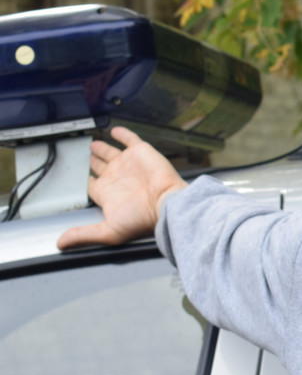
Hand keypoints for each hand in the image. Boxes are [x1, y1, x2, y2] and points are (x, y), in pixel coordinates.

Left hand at [57, 126, 187, 250]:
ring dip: (101, 148)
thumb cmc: (144, 219)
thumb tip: (61, 243)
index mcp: (109, 194)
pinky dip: (122, 134)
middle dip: (93, 162)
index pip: (93, 185)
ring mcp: (128, 164)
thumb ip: (84, 234)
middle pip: (100, 167)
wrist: (167, 203)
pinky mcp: (140, 152)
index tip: (81, 177)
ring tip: (93, 144)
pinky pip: (129, 139)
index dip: (86, 180)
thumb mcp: (109, 231)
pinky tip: (114, 131)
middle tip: (86, 156)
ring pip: (110, 152)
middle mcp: (118, 178)